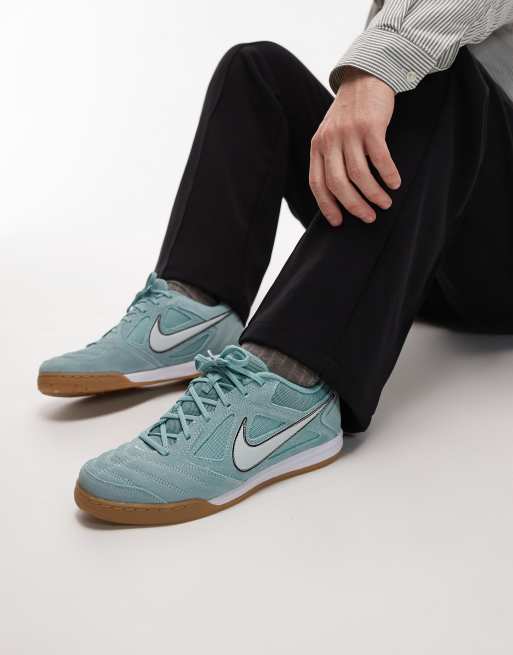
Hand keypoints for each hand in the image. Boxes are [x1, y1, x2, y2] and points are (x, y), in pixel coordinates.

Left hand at [309, 67, 400, 225]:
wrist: (366, 77)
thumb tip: (340, 195)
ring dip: (373, 194)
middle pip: (338, 183)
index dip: (327, 205)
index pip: (317, 183)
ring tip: (385, 203)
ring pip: (359, 174)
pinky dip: (388, 174)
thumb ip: (331, 159)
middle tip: (369, 218)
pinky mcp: (370, 125)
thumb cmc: (350, 114)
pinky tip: (395, 183)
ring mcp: (349, 132)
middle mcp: (330, 141)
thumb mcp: (331, 134)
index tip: (339, 222)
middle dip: (354, 205)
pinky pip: (379, 158)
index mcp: (318, 146)